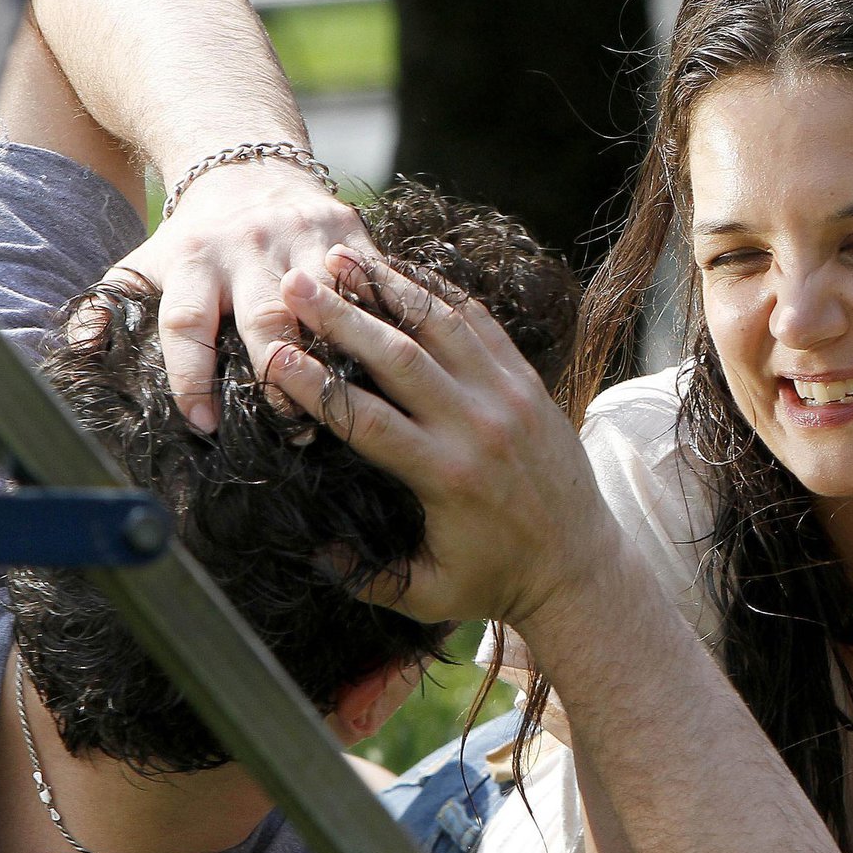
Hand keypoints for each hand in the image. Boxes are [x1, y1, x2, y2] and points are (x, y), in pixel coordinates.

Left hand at [104, 161, 371, 431]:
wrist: (247, 163)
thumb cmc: (196, 236)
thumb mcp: (145, 263)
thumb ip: (110, 307)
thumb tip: (75, 355)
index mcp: (194, 261)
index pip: (186, 324)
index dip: (191, 376)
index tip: (203, 424)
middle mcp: (247, 247)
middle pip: (265, 320)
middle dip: (279, 377)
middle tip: (291, 431)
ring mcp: (301, 236)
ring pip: (326, 306)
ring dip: (337, 358)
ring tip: (346, 405)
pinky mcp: (346, 230)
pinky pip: (369, 282)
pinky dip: (380, 320)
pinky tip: (391, 360)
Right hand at [269, 246, 614, 627]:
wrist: (579, 565)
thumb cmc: (495, 581)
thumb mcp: (426, 595)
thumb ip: (364, 577)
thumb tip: (309, 549)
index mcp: (446, 476)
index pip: (366, 420)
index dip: (315, 387)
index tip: (273, 356)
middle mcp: (478, 426)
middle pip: (398, 357)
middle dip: (342, 317)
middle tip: (295, 283)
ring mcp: (509, 397)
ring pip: (442, 326)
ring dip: (388, 288)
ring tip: (342, 257)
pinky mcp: (529, 382)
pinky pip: (482, 324)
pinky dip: (441, 294)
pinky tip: (403, 270)